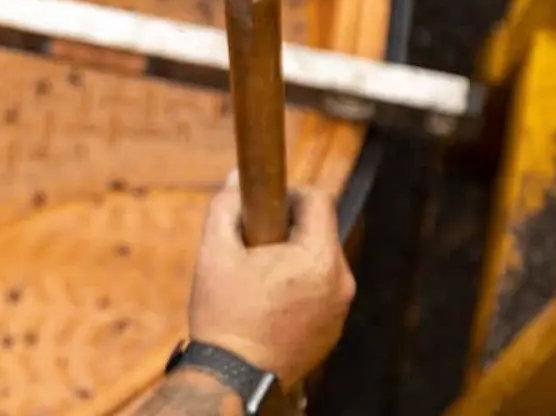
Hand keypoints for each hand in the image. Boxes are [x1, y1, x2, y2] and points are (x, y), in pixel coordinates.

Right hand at [184, 170, 355, 382]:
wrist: (234, 377)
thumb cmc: (225, 315)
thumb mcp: (214, 252)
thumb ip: (226, 207)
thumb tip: (237, 179)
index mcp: (320, 259)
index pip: (319, 199)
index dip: (289, 193)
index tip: (262, 207)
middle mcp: (341, 282)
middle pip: (320, 231)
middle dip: (287, 231)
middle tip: (252, 248)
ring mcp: (340, 310)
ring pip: (320, 262)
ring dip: (293, 260)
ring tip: (257, 279)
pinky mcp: (334, 330)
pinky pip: (321, 292)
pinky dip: (299, 288)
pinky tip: (268, 303)